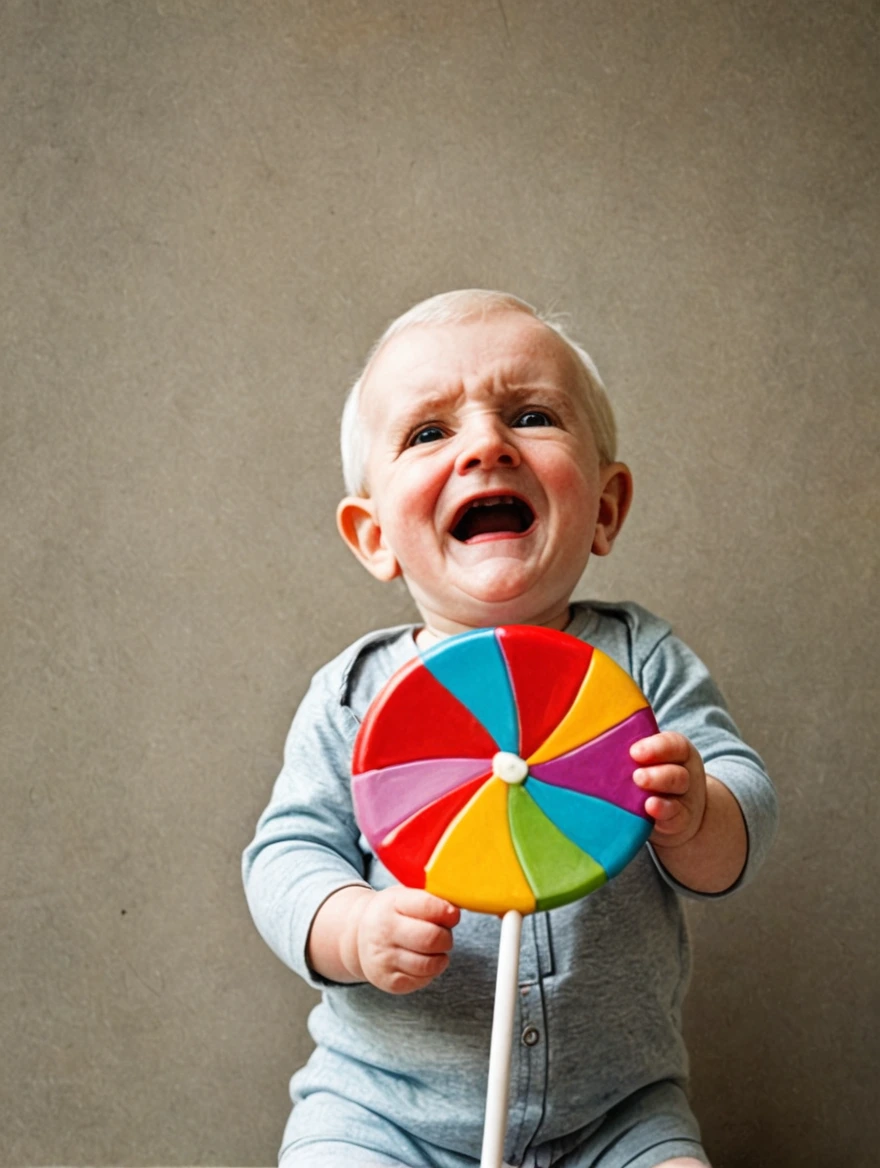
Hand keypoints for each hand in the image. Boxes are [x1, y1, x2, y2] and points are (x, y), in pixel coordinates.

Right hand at [344, 886, 459, 994]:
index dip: (448, 911)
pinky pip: (423, 980)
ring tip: (436, 948)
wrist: (358, 937)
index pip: (427, 906)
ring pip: (429, 964)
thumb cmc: (392, 913)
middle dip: (446, 937)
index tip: (454, 914)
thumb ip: (430, 898)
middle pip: (431, 938)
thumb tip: (461, 904)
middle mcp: (384, 931)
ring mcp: (384, 958)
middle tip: (445, 934)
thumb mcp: (404, 896)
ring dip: (441, 956)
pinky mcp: (389, 981)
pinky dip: (431, 971)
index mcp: (391, 904)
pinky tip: (424, 960)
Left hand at [630, 731, 706, 848]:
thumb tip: (591, 739)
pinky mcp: (681, 821)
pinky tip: (650, 808)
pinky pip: (675, 816)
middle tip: (636, 776)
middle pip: (676, 771)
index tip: (634, 752)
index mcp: (676, 753)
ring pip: (678, 789)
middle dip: (656, 773)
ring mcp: (685, 799)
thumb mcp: (648, 762)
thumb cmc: (651, 778)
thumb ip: (629, 753)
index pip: (674, 745)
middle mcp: (684, 773)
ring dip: (659, 787)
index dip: (656, 747)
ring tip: (642, 790)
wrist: (678, 815)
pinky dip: (662, 811)